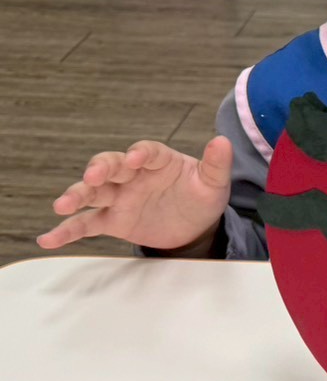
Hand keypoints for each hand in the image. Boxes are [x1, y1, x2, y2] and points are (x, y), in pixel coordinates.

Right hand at [37, 138, 233, 254]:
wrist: (195, 224)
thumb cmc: (201, 196)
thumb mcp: (214, 182)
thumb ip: (216, 164)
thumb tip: (223, 141)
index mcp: (158, 161)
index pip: (146, 151)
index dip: (139, 153)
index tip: (135, 158)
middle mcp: (133, 175)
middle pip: (111, 166)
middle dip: (100, 169)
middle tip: (93, 176)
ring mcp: (120, 197)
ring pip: (93, 192)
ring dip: (76, 195)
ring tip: (62, 205)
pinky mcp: (112, 220)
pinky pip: (86, 224)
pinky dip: (67, 231)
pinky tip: (48, 239)